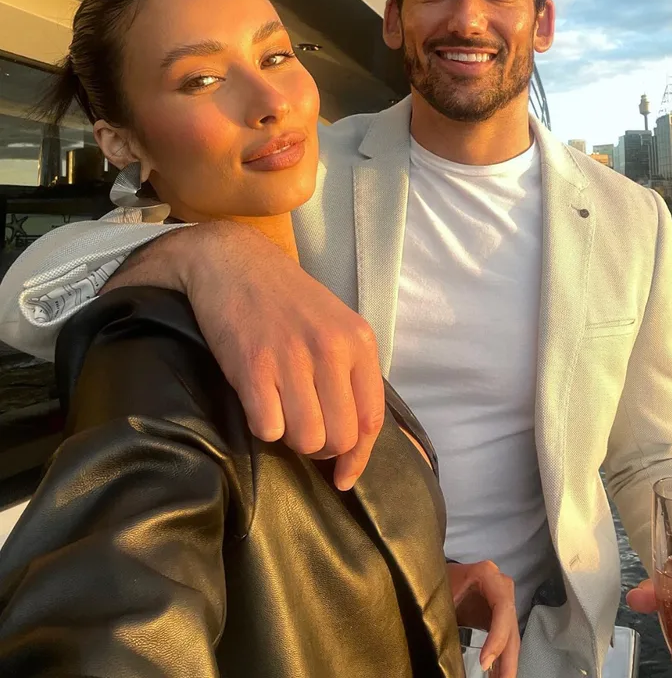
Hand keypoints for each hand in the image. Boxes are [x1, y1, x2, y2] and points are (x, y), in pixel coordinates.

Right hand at [104, 221, 385, 490]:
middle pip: (339, 437)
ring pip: (305, 439)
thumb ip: (349, 373)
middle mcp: (331, 350)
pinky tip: (257, 401)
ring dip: (290, 437)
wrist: (232, 262)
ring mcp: (292, 358)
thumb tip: (354, 439)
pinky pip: (267, 428)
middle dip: (321, 447)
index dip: (359, 458)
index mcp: (358, 341)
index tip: (344, 478)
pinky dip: (262, 425)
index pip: (371, 420)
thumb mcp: (333, 325)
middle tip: (302, 428)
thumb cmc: (285, 299)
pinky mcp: (253, 367)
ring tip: (279, 410)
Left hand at [447, 561, 519, 676]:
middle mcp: (502, 586)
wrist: (441, 572)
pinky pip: (505, 638)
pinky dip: (502, 658)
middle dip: (507, 659)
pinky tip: (498, 675)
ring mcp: (504, 600)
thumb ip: (448, 612)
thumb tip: (446, 647)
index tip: (484, 663)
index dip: (497, 637)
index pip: (502, 608)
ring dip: (507, 662)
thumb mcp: (443, 592)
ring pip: (511, 635)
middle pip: (510, 625)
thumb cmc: (440, 579)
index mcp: (488, 575)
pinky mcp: (500, 615)